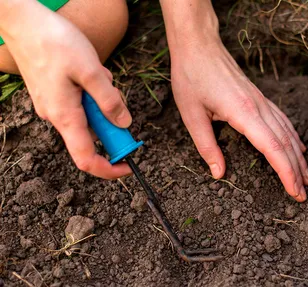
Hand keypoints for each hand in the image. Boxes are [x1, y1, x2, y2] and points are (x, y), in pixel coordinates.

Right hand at [0, 1, 131, 178]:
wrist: (23, 22)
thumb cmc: (55, 43)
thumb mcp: (91, 71)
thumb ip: (109, 101)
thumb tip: (124, 124)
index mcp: (65, 116)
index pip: (86, 159)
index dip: (109, 168)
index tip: (129, 165)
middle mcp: (57, 116)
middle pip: (92, 135)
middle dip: (110, 119)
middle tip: (114, 93)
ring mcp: (54, 105)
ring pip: (89, 115)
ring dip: (102, 99)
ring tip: (97, 73)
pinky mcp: (54, 94)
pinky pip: (81, 102)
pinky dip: (92, 90)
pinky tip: (89, 70)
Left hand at [169, 39, 307, 201]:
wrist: (199, 46)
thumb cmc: (192, 77)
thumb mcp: (192, 115)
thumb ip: (207, 146)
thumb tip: (218, 173)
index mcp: (243, 113)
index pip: (272, 147)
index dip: (286, 172)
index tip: (294, 191)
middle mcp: (258, 107)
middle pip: (285, 143)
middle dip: (296, 171)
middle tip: (303, 194)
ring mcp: (262, 101)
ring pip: (288, 132)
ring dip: (299, 157)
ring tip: (307, 177)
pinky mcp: (259, 98)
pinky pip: (283, 121)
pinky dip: (293, 138)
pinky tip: (298, 148)